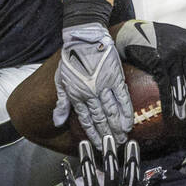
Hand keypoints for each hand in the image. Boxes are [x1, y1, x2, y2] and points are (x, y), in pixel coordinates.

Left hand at [53, 23, 133, 148]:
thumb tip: (57, 121)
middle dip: (107, 134)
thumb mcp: (61, 80)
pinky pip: (122, 97)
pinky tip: (129, 123)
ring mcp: (104, 86)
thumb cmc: (71, 59)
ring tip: (121, 139)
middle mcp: (90, 93)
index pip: (86, 120)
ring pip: (111, 111)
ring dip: (117, 127)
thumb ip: (62, 102)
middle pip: (100, 119)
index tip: (98, 145)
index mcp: (77, 95)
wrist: (84, 38)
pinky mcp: (115, 77)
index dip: (92, 134)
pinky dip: (126, 111)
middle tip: (113, 146)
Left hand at [61, 138, 160, 185]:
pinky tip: (63, 163)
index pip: (130, 175)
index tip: (132, 144)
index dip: (131, 159)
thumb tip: (156, 177)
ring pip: (89, 177)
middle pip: (110, 172)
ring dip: (86, 159)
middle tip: (108, 138)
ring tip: (84, 143)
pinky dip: (67, 177)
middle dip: (109, 154)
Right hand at [114, 20, 185, 120]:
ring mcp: (172, 54)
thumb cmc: (152, 36)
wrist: (131, 31)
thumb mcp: (175, 36)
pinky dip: (167, 102)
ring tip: (182, 115)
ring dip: (182, 103)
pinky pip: (165, 87)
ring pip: (180, 84)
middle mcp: (185, 46)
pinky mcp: (159, 62)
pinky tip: (169, 112)